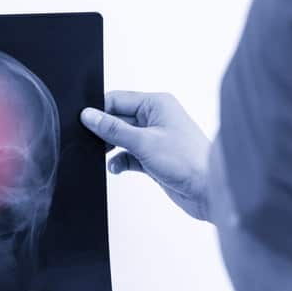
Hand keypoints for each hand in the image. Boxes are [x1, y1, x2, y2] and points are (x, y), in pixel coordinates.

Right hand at [81, 91, 211, 220]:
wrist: (208, 191)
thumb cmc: (188, 161)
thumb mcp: (143, 142)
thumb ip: (113, 129)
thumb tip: (89, 116)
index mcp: (157, 104)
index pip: (118, 99)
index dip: (99, 111)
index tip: (83, 123)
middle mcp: (156, 118)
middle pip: (118, 119)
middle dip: (105, 132)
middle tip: (91, 143)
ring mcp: (154, 139)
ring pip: (122, 138)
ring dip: (111, 148)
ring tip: (103, 156)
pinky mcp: (153, 158)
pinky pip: (129, 155)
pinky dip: (120, 161)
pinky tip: (116, 168)